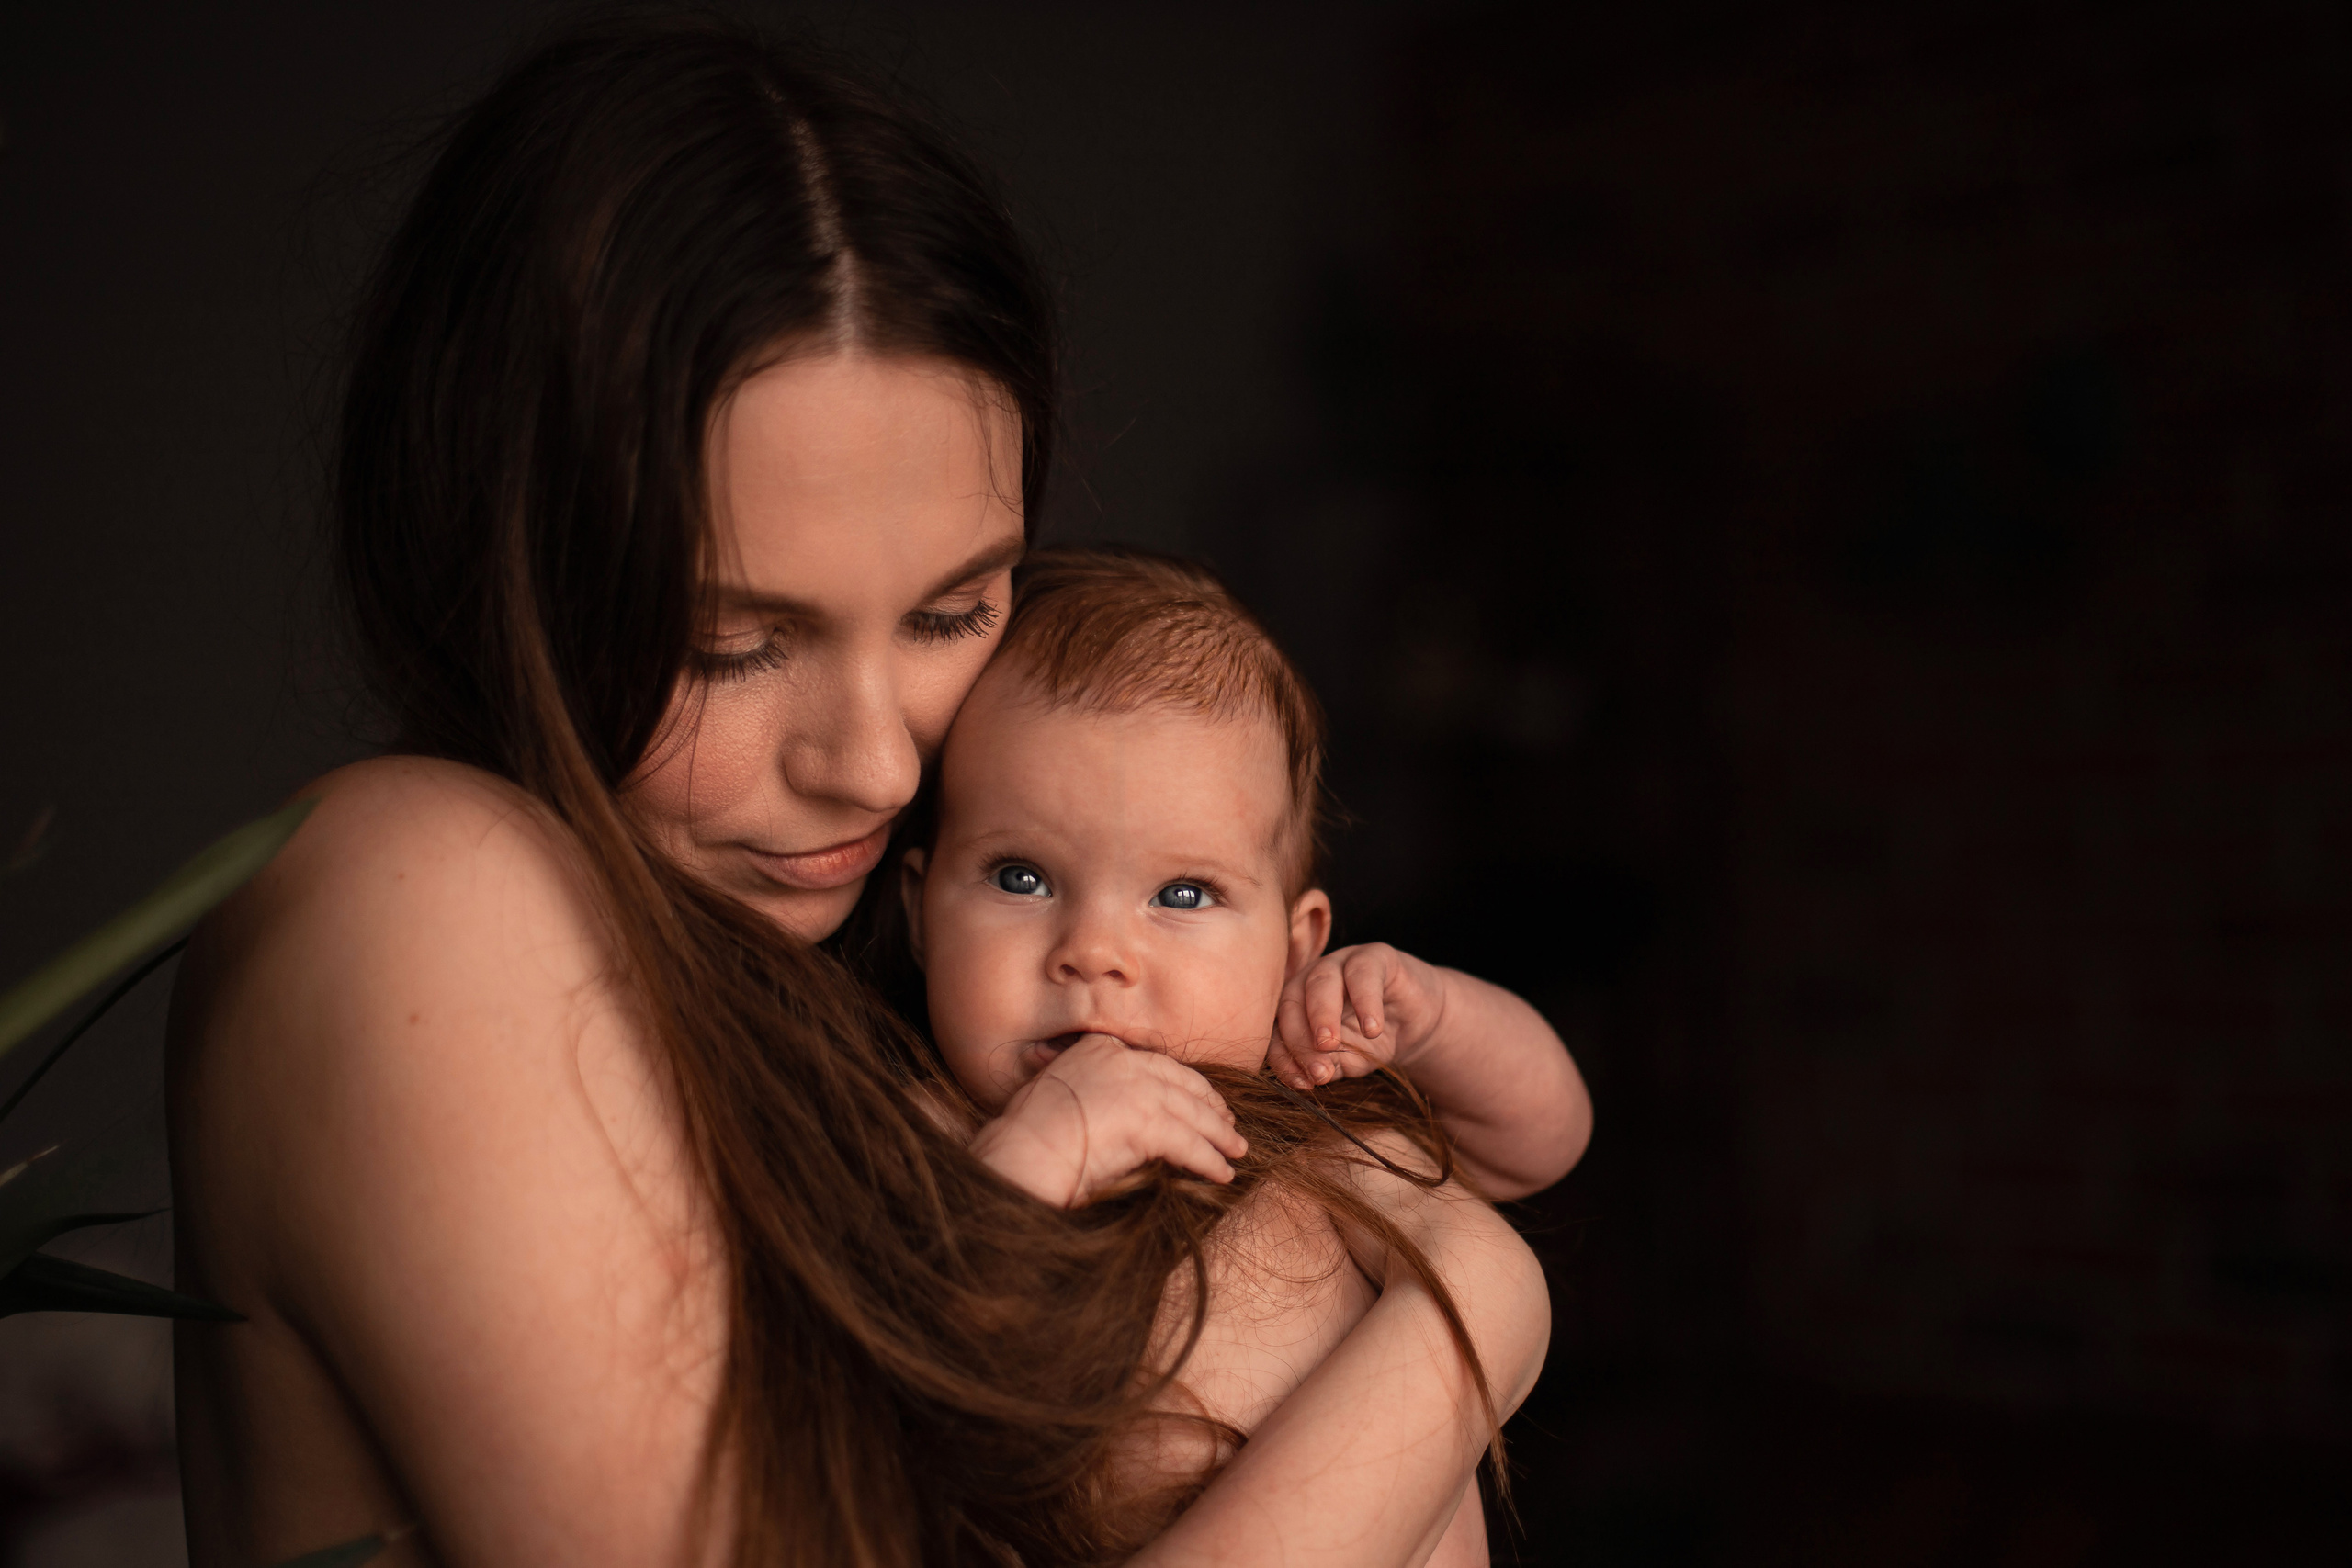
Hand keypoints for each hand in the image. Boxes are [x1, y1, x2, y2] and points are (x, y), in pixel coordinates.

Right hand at [968, 1033, 1247, 1206]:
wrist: (1022, 1154)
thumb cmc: (1031, 1135)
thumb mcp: (1064, 1092)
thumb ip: (1098, 1089)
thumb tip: (1131, 1113)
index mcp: (1101, 1048)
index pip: (1159, 1065)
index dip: (1187, 1084)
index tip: (1204, 1100)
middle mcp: (1122, 1060)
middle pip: (1183, 1083)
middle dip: (1211, 1106)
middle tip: (1229, 1125)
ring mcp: (1136, 1088)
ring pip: (1192, 1112)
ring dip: (1219, 1136)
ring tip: (1235, 1152)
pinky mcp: (1146, 1121)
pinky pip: (1189, 1143)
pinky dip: (1209, 1160)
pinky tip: (1221, 1173)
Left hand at [1271, 943, 1449, 1089]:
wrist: (1415, 1022)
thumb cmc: (1370, 1041)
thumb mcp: (1346, 1060)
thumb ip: (1326, 1065)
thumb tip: (1311, 1078)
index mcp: (1295, 1005)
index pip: (1277, 1028)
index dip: (1284, 1057)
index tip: (1301, 1084)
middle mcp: (1310, 979)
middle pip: (1292, 1001)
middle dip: (1299, 1038)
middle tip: (1316, 1068)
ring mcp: (1340, 963)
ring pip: (1321, 981)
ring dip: (1322, 1014)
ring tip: (1331, 1044)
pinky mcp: (1374, 956)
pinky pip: (1363, 972)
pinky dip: (1365, 1001)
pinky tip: (1372, 1029)